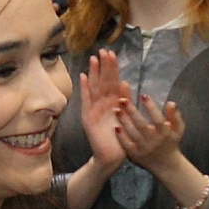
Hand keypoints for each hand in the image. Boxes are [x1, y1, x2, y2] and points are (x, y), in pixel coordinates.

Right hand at [76, 48, 130, 174]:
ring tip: (93, 59)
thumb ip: (125, 100)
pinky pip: (86, 101)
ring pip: (93, 88)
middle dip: (103, 66)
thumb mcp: (125, 116)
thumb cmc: (120, 139)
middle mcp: (102, 104)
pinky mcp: (87, 117)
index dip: (112, 68)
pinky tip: (82, 77)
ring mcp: (93, 109)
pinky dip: (84, 89)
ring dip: (93, 74)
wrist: (111, 157)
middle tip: (103, 51)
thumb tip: (125, 82)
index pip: (112, 82)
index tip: (112, 54)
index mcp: (112, 103)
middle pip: (102, 81)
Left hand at [121, 89, 186, 175]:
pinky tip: (116, 127)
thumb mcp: (179, 129)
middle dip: (132, 111)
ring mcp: (144, 149)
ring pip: (132, 134)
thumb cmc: (171, 142)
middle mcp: (154, 141)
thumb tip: (171, 103)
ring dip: (124, 122)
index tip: (143, 96)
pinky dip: (121, 137)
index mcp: (165, 133)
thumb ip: (176, 116)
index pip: (158, 118)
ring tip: (116, 110)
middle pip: (141, 125)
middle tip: (122, 99)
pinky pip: (127, 145)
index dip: (151, 107)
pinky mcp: (135, 155)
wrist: (166, 165)